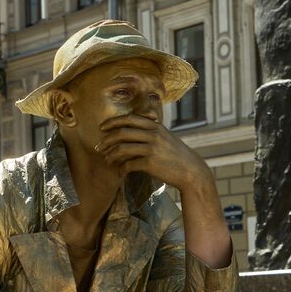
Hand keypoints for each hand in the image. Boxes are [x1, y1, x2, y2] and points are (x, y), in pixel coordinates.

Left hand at [95, 114, 211, 191]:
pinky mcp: (151, 163)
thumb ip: (151, 130)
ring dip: (111, 155)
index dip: (113, 122)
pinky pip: (129, 165)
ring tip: (107, 160)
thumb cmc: (176, 155)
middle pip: (122, 132)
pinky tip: (120, 172)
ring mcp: (151, 148)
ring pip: (122, 148)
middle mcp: (152, 134)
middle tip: (99, 147)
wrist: (190, 170)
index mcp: (155, 126)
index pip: (129, 118)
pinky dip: (121, 169)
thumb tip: (132, 128)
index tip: (102, 128)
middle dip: (107, 140)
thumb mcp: (165, 136)